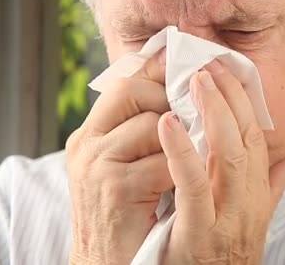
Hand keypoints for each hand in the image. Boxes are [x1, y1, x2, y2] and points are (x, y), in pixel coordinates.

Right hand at [66, 50, 173, 264]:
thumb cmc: (127, 215)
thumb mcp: (128, 166)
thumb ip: (145, 132)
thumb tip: (186, 94)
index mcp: (91, 134)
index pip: (126, 82)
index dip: (161, 73)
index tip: (193, 70)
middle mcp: (87, 143)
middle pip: (136, 92)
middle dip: (174, 102)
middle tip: (196, 118)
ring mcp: (97, 164)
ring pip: (156, 125)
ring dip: (184, 140)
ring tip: (194, 157)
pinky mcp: (115, 188)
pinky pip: (165, 162)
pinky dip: (183, 171)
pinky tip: (184, 185)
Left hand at [158, 59, 284, 263]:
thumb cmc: (225, 256)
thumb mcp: (254, 220)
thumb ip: (274, 185)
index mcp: (258, 195)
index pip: (257, 138)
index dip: (244, 101)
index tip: (227, 70)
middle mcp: (249, 204)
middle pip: (248, 139)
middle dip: (232, 97)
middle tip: (209, 65)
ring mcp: (227, 220)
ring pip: (230, 157)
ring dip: (215, 114)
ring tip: (195, 81)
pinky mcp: (198, 236)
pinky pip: (194, 188)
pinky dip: (183, 153)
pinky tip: (167, 123)